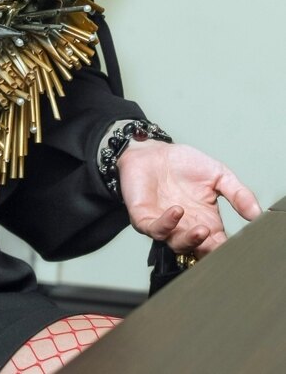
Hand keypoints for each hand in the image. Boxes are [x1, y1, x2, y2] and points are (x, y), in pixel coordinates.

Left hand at [117, 141, 261, 257]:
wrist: (152, 150)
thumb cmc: (182, 163)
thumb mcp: (218, 175)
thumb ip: (238, 194)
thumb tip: (257, 214)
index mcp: (205, 221)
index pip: (218, 244)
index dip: (226, 248)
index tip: (235, 245)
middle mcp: (185, 228)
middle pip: (198, 250)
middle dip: (208, 249)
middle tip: (217, 242)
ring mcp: (165, 225)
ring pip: (177, 244)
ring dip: (190, 240)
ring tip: (201, 229)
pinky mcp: (144, 218)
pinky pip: (154, 228)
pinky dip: (166, 224)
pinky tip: (176, 211)